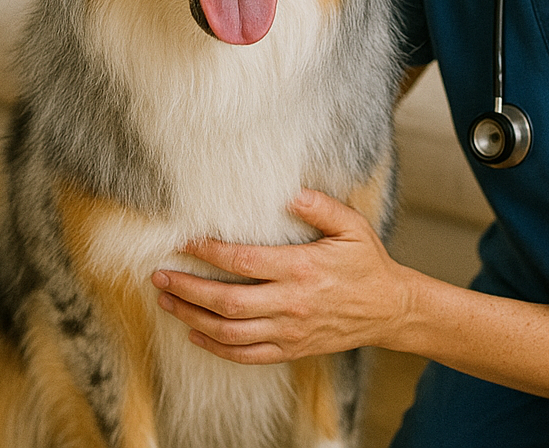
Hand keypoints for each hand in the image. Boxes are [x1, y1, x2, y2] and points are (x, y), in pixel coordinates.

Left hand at [152, 189, 412, 363]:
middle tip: (160, 275)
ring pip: (229, 331)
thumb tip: (289, 193)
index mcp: (301, 269)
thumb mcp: (352, 226)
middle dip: (187, 287)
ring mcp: (288, 330)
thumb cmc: (367, 264)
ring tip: (167, 302)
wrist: (389, 309)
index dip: (209, 252)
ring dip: (192, 317)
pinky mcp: (290, 349)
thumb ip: (321, 207)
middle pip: (226, 301)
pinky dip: (215, 347)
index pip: (243, 262)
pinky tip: (195, 333)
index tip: (186, 242)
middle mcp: (290, 303)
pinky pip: (245, 354)